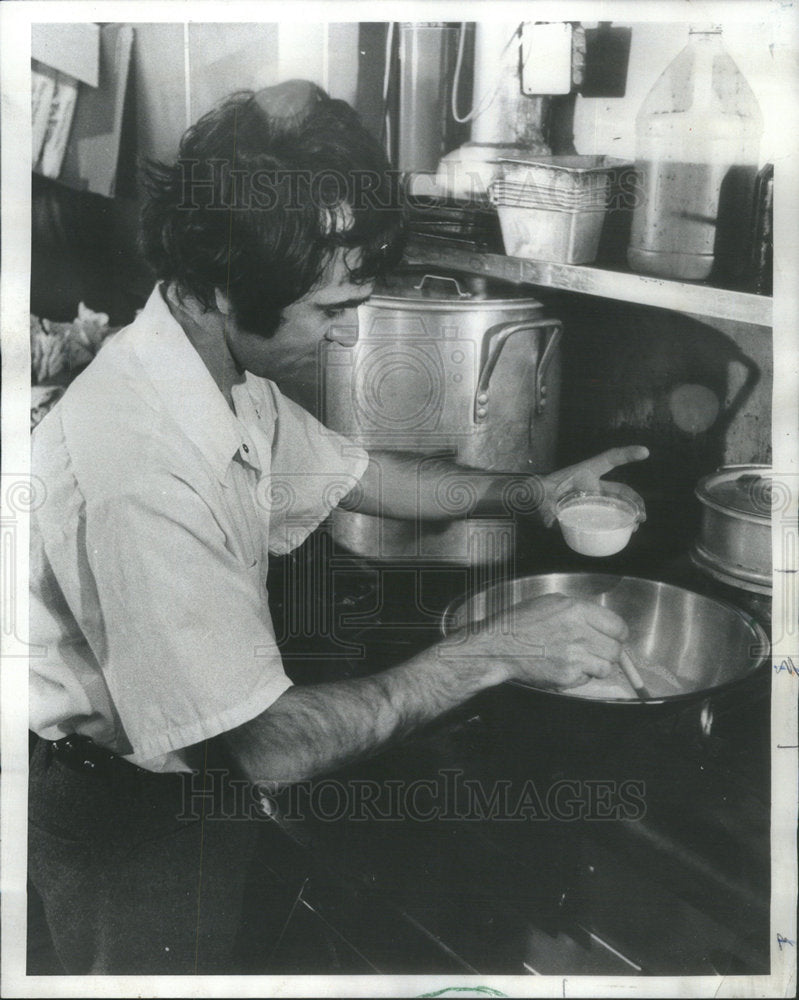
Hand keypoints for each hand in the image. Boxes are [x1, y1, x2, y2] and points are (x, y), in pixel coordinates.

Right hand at [463, 592, 628, 690]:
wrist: (500, 646)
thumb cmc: (522, 622)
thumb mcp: (552, 602)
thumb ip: (581, 610)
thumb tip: (603, 622)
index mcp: (577, 610)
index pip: (618, 626)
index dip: (618, 634)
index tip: (614, 637)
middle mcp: (579, 633)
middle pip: (616, 649)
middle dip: (609, 651)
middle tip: (596, 650)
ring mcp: (574, 657)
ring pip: (606, 667)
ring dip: (597, 665)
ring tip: (580, 659)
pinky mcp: (567, 676)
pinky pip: (588, 679)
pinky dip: (581, 676)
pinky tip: (566, 666)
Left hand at [541, 445, 648, 527]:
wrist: (534, 498)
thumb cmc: (540, 491)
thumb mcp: (542, 495)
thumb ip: (545, 507)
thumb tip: (549, 522)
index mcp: (585, 472)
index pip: (609, 459)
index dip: (627, 454)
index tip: (645, 452)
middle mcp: (593, 484)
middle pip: (620, 490)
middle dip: (635, 500)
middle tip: (642, 515)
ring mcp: (593, 497)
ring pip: (617, 503)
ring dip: (629, 513)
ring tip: (636, 525)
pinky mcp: (589, 508)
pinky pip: (607, 514)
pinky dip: (617, 521)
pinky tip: (623, 531)